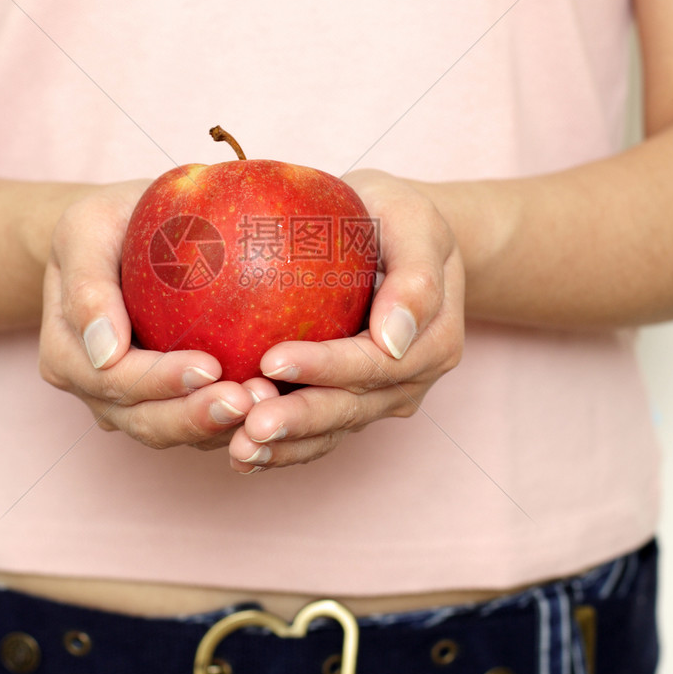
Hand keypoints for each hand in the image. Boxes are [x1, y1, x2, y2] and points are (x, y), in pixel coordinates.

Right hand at [39, 182, 279, 448]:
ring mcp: (130, 403)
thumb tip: (105, 351)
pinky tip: (274, 405)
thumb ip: (87, 285)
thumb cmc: (106, 222)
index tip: (211, 366)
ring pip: (174, 432)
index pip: (114, 380)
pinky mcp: (168, 402)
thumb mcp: (84, 229)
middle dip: (196, 417)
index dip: (161, 381)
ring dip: (219, 427)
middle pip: (145, 420)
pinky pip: (198, 425)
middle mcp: (95, 390)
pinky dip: (233, 422)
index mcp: (67, 355)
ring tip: (267, 406)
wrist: (123, 231)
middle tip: (248, 400)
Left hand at [225, 169, 464, 472]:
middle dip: (299, 420)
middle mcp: (407, 381)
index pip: (374, 363)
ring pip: (331, 431)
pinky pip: (315, 435)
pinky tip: (239, 456)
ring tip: (239, 450)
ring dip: (286, 446)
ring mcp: (378, 399)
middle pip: (351, 408)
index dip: (325, 367)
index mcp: (433, 342)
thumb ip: (415, 278)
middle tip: (250, 424)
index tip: (271, 360)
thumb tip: (395, 338)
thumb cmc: (399, 217)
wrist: (397, 235)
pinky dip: (280, 450)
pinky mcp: (347, 405)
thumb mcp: (416, 222)